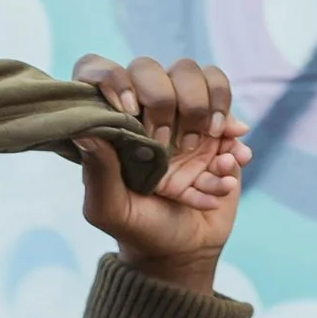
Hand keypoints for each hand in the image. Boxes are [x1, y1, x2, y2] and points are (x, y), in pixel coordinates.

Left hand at [70, 51, 248, 289]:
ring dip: (205, 116)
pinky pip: (229, 109)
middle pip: (153, 68)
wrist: (183, 249)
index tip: (128, 110)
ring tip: (207, 161)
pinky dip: (231, 141)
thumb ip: (97, 172)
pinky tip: (224, 173)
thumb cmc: (138, 227)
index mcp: (111, 124)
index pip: (100, 71)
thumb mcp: (110, 209)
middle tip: (172, 150)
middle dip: (167, 105)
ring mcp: (183, 115)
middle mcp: (144, 111)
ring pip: (199, 77)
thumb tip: (85, 131)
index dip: (112, 79)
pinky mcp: (217, 127)